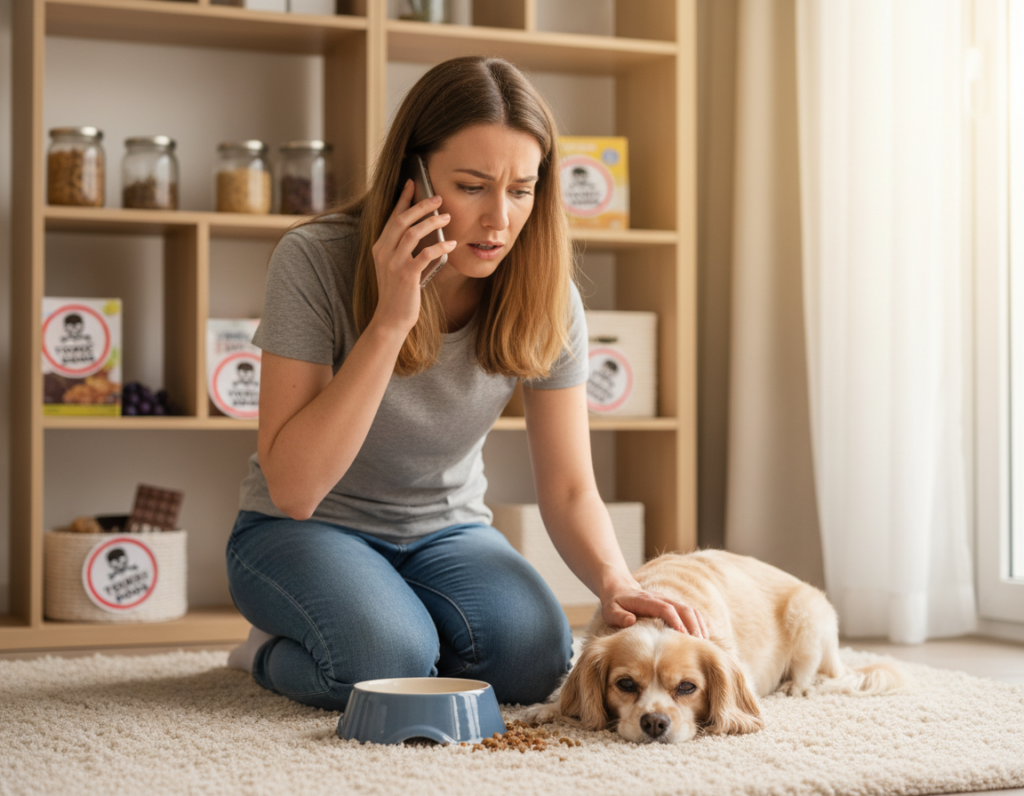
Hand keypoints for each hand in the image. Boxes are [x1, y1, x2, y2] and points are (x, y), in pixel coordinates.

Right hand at [369, 179, 455, 333]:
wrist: (391, 319)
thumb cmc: (399, 293)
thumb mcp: (397, 267)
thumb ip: (405, 249)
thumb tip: (426, 231)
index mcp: (379, 247)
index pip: (391, 217)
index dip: (402, 198)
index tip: (412, 182)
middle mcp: (383, 252)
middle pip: (401, 220)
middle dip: (421, 205)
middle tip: (438, 198)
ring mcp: (393, 264)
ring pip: (412, 233)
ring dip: (432, 222)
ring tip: (447, 217)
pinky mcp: (406, 276)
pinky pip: (425, 254)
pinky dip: (440, 247)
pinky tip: (451, 244)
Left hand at [601, 584, 709, 638]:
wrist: (620, 589)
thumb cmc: (615, 604)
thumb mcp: (610, 610)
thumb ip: (619, 616)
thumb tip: (631, 620)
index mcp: (647, 600)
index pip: (666, 609)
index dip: (676, 622)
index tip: (684, 637)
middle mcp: (661, 599)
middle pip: (683, 609)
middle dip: (693, 626)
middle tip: (700, 645)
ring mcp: (669, 601)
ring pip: (690, 610)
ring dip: (699, 625)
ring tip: (704, 644)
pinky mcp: (673, 606)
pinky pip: (690, 613)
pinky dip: (699, 623)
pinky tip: (703, 638)